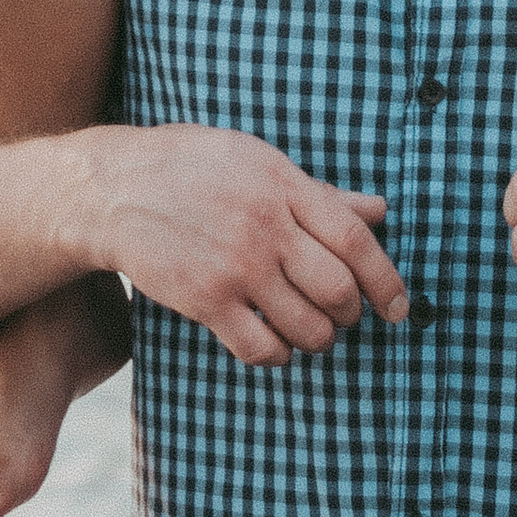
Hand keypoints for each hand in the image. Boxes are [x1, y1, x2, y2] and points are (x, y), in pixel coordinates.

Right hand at [88, 125, 407, 366]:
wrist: (116, 188)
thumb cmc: (193, 167)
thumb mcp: (259, 161)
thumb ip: (321, 193)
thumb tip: (379, 211)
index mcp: (285, 185)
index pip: (357, 240)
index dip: (388, 279)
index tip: (400, 306)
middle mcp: (267, 226)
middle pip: (339, 289)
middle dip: (353, 314)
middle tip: (345, 315)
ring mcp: (237, 265)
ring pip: (307, 327)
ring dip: (320, 339)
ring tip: (312, 332)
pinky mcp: (206, 299)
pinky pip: (261, 348)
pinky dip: (279, 355)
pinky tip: (274, 344)